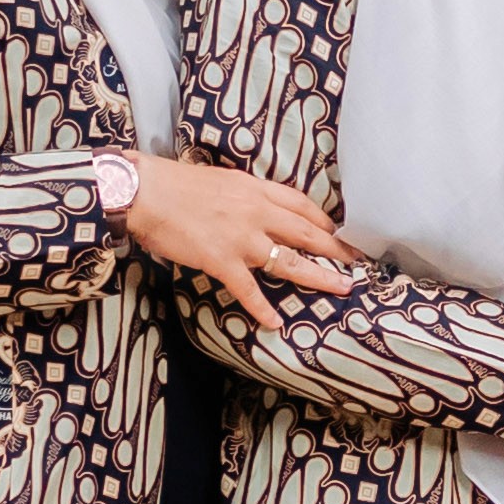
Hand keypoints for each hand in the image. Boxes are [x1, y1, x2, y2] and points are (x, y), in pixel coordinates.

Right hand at [121, 154, 364, 328]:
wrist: (145, 192)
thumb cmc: (175, 184)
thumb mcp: (220, 179)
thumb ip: (243, 194)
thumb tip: (253, 205)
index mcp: (255, 189)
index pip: (301, 204)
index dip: (323, 220)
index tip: (337, 232)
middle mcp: (256, 212)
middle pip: (307, 233)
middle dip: (336, 249)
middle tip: (358, 261)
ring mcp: (242, 239)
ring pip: (291, 261)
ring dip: (320, 277)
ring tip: (342, 289)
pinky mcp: (222, 261)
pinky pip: (249, 290)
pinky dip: (263, 308)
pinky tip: (275, 323)